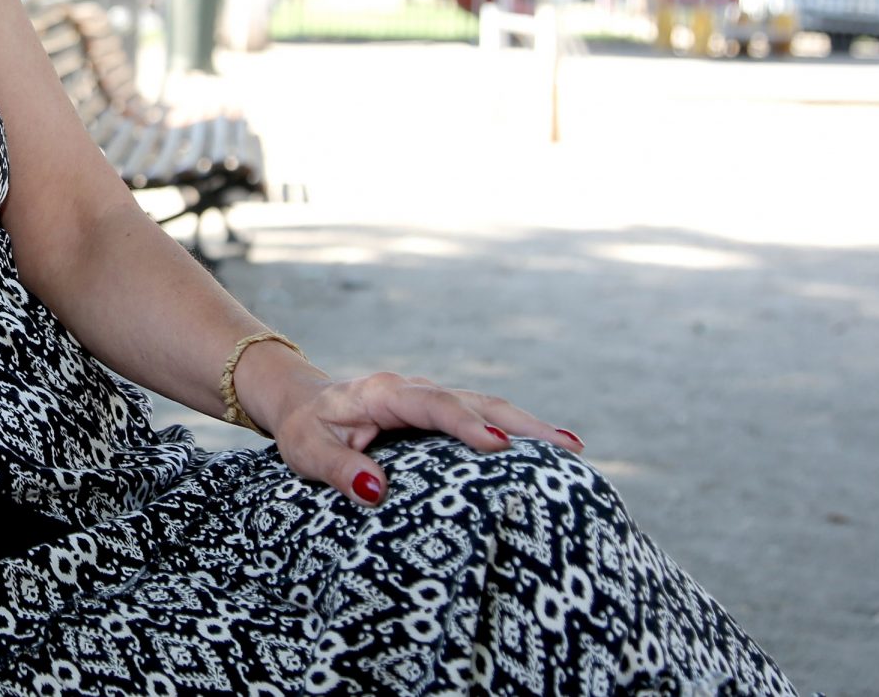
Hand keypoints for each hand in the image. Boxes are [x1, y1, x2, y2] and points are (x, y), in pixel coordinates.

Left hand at [267, 370, 585, 505]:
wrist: (305, 404)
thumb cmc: (307, 430)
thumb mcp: (308, 451)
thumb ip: (338, 469)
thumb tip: (376, 489)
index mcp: (383, 393)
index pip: (433, 405)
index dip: (467, 424)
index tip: (500, 446)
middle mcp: (414, 390)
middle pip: (475, 401)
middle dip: (521, 423)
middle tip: (568, 447)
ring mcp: (432, 399)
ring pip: (487, 406)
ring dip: (529, 425)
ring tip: (574, 449)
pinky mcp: (441, 415)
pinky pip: (483, 418)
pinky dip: (516, 431)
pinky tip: (549, 453)